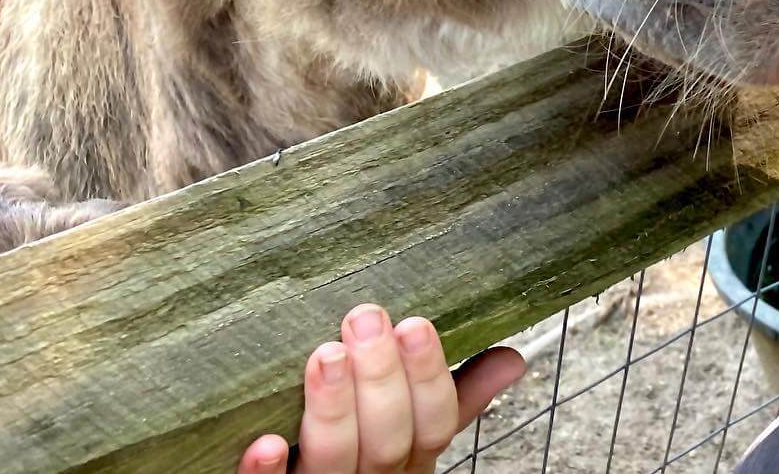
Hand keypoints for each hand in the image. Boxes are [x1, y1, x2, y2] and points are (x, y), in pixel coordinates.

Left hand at [238, 304, 525, 473]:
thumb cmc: (366, 456)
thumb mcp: (414, 434)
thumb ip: (456, 397)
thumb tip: (512, 359)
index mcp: (411, 455)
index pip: (435, 422)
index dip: (428, 376)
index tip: (414, 324)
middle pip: (387, 441)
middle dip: (379, 379)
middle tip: (364, 319)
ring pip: (335, 462)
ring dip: (333, 410)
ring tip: (325, 356)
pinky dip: (269, 472)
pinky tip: (266, 442)